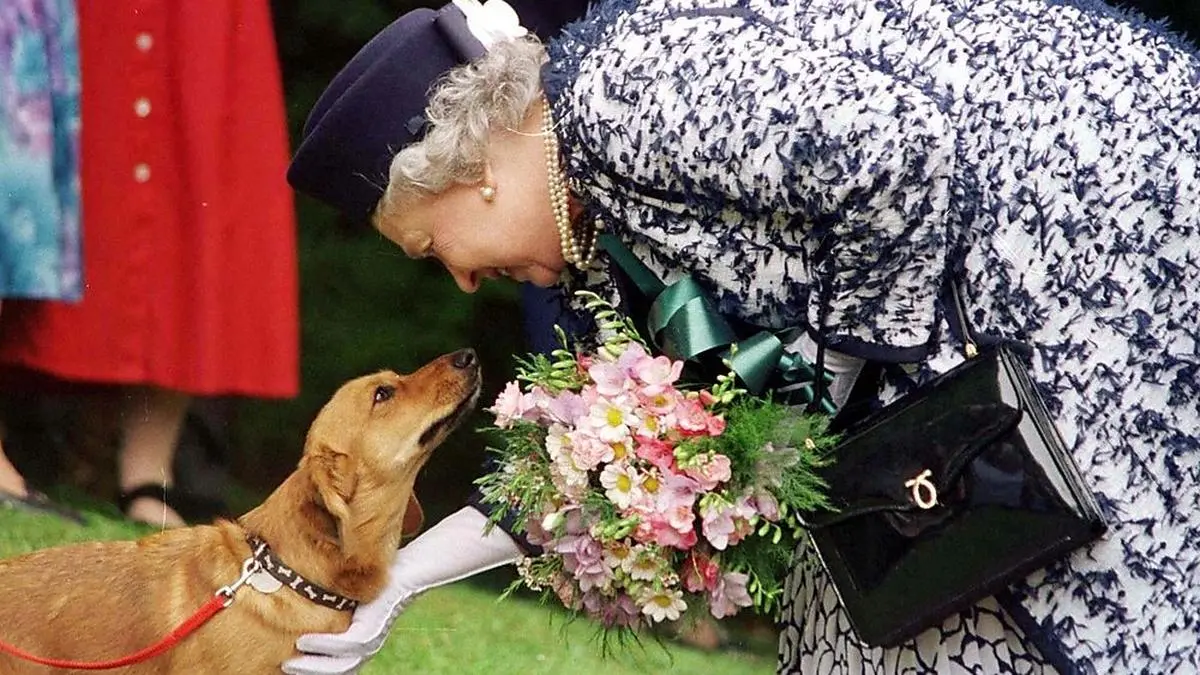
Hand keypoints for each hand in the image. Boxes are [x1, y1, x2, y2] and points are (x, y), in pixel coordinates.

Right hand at [281, 507, 521, 674]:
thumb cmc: (390, 574)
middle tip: (283, 670)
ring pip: (340, 664)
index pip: (337, 662)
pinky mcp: (376, 625)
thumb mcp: (358, 589)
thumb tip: (315, 589)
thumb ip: (340, 597)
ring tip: (290, 662)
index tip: (291, 666)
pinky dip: (325, 646)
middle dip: (309, 674)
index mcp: (365, 636)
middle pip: (337, 670)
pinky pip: (347, 643)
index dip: (315, 668)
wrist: (419, 566)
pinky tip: (306, 641)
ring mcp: (374, 635)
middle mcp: (370, 641)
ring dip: (312, 666)